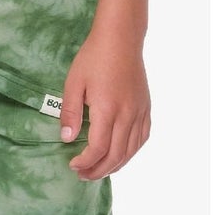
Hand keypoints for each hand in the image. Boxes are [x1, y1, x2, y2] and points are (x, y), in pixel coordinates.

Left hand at [60, 25, 150, 178]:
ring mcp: (140, 112)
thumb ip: (70, 112)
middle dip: (99, 170)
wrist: (121, 39)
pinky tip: (120, 155)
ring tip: (100, 170)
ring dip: (115, 165)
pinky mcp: (146, 108)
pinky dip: (131, 152)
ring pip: (131, 150)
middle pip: (116, 155)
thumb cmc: (94, 58)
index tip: (73, 165)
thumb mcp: (74, 83)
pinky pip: (142, 138)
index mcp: (108, 109)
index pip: (98, 148)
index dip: (85, 162)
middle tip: (83, 175)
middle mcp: (127, 115)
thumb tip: (68, 138)